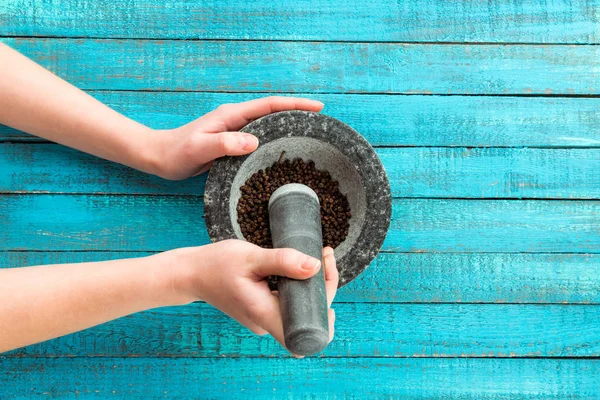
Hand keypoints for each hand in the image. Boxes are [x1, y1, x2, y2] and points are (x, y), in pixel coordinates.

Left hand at [152, 97, 323, 179]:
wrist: (160, 158)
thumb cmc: (177, 153)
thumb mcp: (200, 149)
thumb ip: (225, 144)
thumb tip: (254, 141)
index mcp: (231, 115)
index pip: (269, 105)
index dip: (294, 105)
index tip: (317, 107)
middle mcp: (235, 119)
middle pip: (273, 111)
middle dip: (298, 113)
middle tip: (321, 122)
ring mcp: (234, 131)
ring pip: (268, 125)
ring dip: (288, 126)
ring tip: (310, 136)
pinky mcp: (232, 143)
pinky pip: (259, 138)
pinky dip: (275, 140)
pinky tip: (283, 152)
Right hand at [171, 240, 338, 354]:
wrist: (190, 274)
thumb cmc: (215, 264)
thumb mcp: (250, 258)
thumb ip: (282, 261)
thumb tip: (314, 266)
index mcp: (263, 314)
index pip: (306, 334)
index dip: (324, 316)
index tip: (327, 282)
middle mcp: (265, 322)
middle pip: (308, 316)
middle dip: (324, 287)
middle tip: (325, 255)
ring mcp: (263, 318)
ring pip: (299, 308)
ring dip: (313, 285)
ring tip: (319, 256)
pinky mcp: (261, 310)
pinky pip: (288, 303)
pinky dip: (299, 286)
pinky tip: (301, 266)